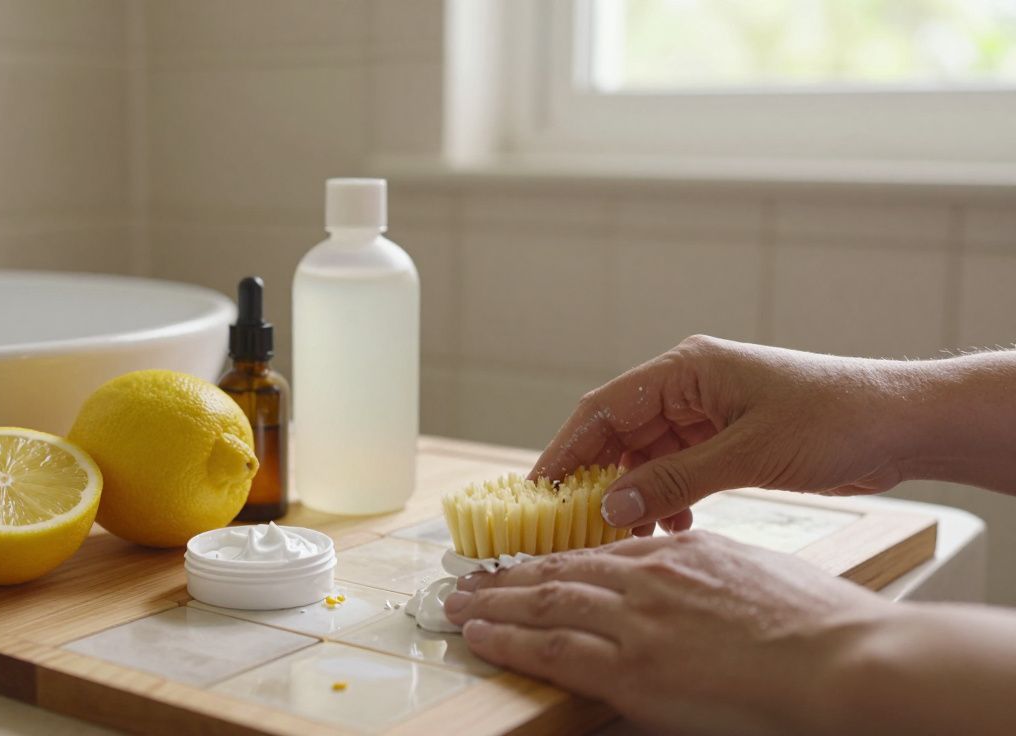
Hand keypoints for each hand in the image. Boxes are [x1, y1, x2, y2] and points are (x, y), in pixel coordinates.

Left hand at [443, 531, 890, 734]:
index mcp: (681, 554)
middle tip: (471, 581)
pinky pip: (552, 648)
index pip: (598, 553)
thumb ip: (709, 575)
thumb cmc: (821, 626)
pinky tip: (482, 637)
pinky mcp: (632, 665)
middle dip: (508, 577)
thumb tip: (692, 590)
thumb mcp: (756, 574)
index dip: (553, 560)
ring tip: (458, 606)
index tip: (526, 566)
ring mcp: (636, 619)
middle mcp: (649, 577)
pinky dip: (509, 641)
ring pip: (544, 601)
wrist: (843, 659)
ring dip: (493, 605)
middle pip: (560, 569)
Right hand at [531, 335, 919, 531]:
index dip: (567, 449)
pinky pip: (677, 469)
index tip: (538, 489)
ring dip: (636, 493)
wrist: (901, 424)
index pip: (605, 408)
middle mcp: (689, 387)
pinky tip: (672, 526)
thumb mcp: (748, 455)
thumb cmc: (833, 420)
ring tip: (629, 534)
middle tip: (574, 522)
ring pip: (647, 456)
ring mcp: (708, 413)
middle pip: (620, 433)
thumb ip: (676, 480)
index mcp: (686, 370)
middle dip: (599, 478)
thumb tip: (612, 505)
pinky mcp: (727, 439)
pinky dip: (667, 497)